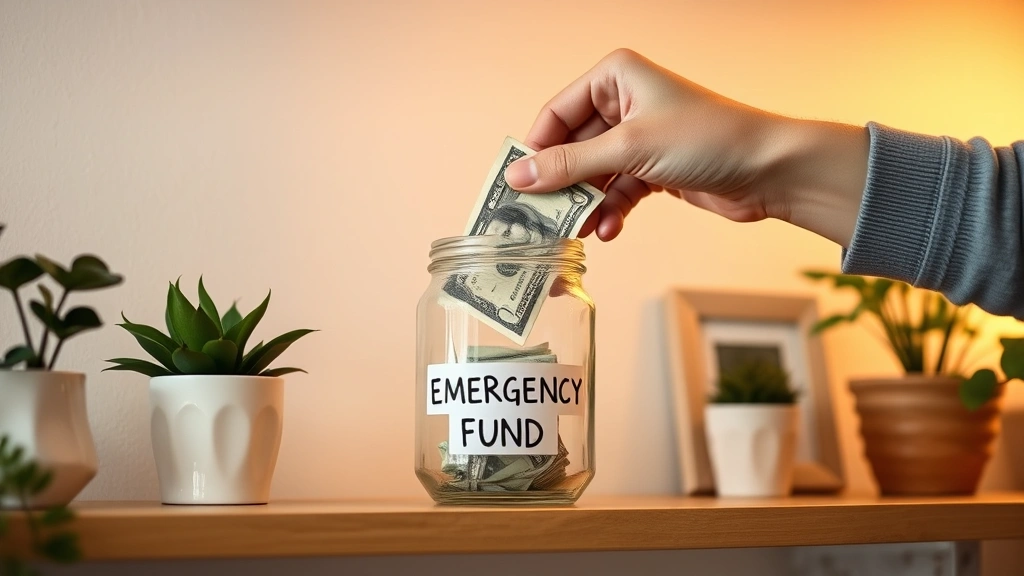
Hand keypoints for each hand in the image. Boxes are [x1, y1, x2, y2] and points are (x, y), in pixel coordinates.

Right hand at [504, 49, 868, 245]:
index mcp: (615, 77)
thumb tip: (520, 176)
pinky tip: (607, 230)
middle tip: (541, 217)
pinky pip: (617, 192)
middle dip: (561, 185)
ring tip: (574, 231)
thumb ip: (570, 165)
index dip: (536, 150)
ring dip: (584, 204)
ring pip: (593, 175)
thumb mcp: (629, 149)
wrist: (770, 170)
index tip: (517, 186)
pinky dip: (610, 212)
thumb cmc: (709, 139)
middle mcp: (624, 102)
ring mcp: (639, 138)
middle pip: (572, 148)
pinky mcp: (653, 169)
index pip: (556, 114)